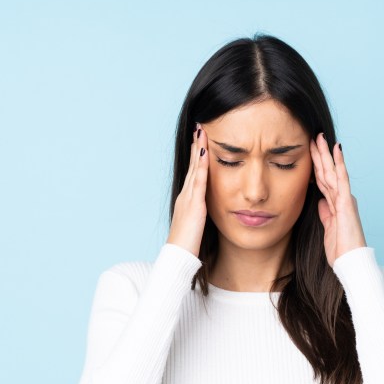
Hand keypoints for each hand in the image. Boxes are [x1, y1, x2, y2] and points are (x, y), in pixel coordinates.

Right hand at [167, 122, 208, 257]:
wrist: (177, 257)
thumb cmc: (187, 246)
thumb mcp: (196, 226)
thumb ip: (200, 216)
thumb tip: (206, 211)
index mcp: (186, 200)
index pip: (193, 173)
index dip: (196, 156)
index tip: (201, 139)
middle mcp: (185, 196)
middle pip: (191, 166)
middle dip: (196, 146)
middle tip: (200, 126)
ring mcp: (188, 199)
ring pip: (193, 169)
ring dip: (197, 150)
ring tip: (201, 132)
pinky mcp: (193, 206)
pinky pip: (198, 182)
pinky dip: (200, 166)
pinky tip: (204, 153)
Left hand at [310, 132, 366, 266]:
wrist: (350, 261)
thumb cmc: (340, 249)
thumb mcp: (327, 229)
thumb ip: (325, 213)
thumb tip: (320, 201)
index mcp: (336, 205)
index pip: (323, 181)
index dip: (316, 166)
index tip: (309, 152)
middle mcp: (341, 198)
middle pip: (327, 172)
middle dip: (319, 155)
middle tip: (313, 136)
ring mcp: (345, 198)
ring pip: (332, 171)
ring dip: (325, 154)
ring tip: (319, 137)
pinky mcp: (347, 202)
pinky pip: (341, 178)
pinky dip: (338, 163)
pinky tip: (336, 149)